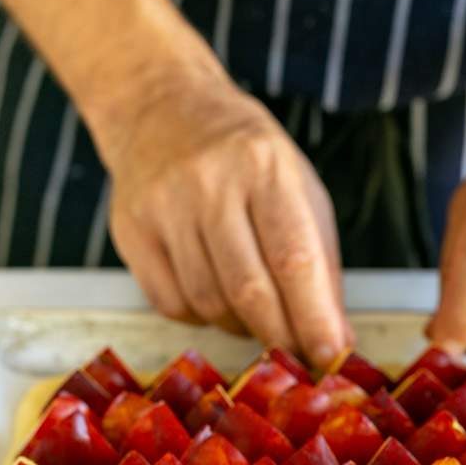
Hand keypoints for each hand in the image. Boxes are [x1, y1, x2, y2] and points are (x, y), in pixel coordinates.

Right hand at [100, 62, 350, 367]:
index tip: (329, 356)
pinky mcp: (130, 231)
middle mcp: (209, 183)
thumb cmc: (247, 158)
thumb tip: (335, 341)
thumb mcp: (300, 191)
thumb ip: (321, 266)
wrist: (161, 108)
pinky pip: (172, 304)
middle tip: (298, 356)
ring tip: (255, 312)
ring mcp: (163, 207)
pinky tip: (214, 295)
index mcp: (264, 167)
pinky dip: (201, 317)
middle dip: (279, 337)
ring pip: (209, 305)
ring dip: (241, 326)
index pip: (293, 258)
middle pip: (248, 290)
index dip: (313, 317)